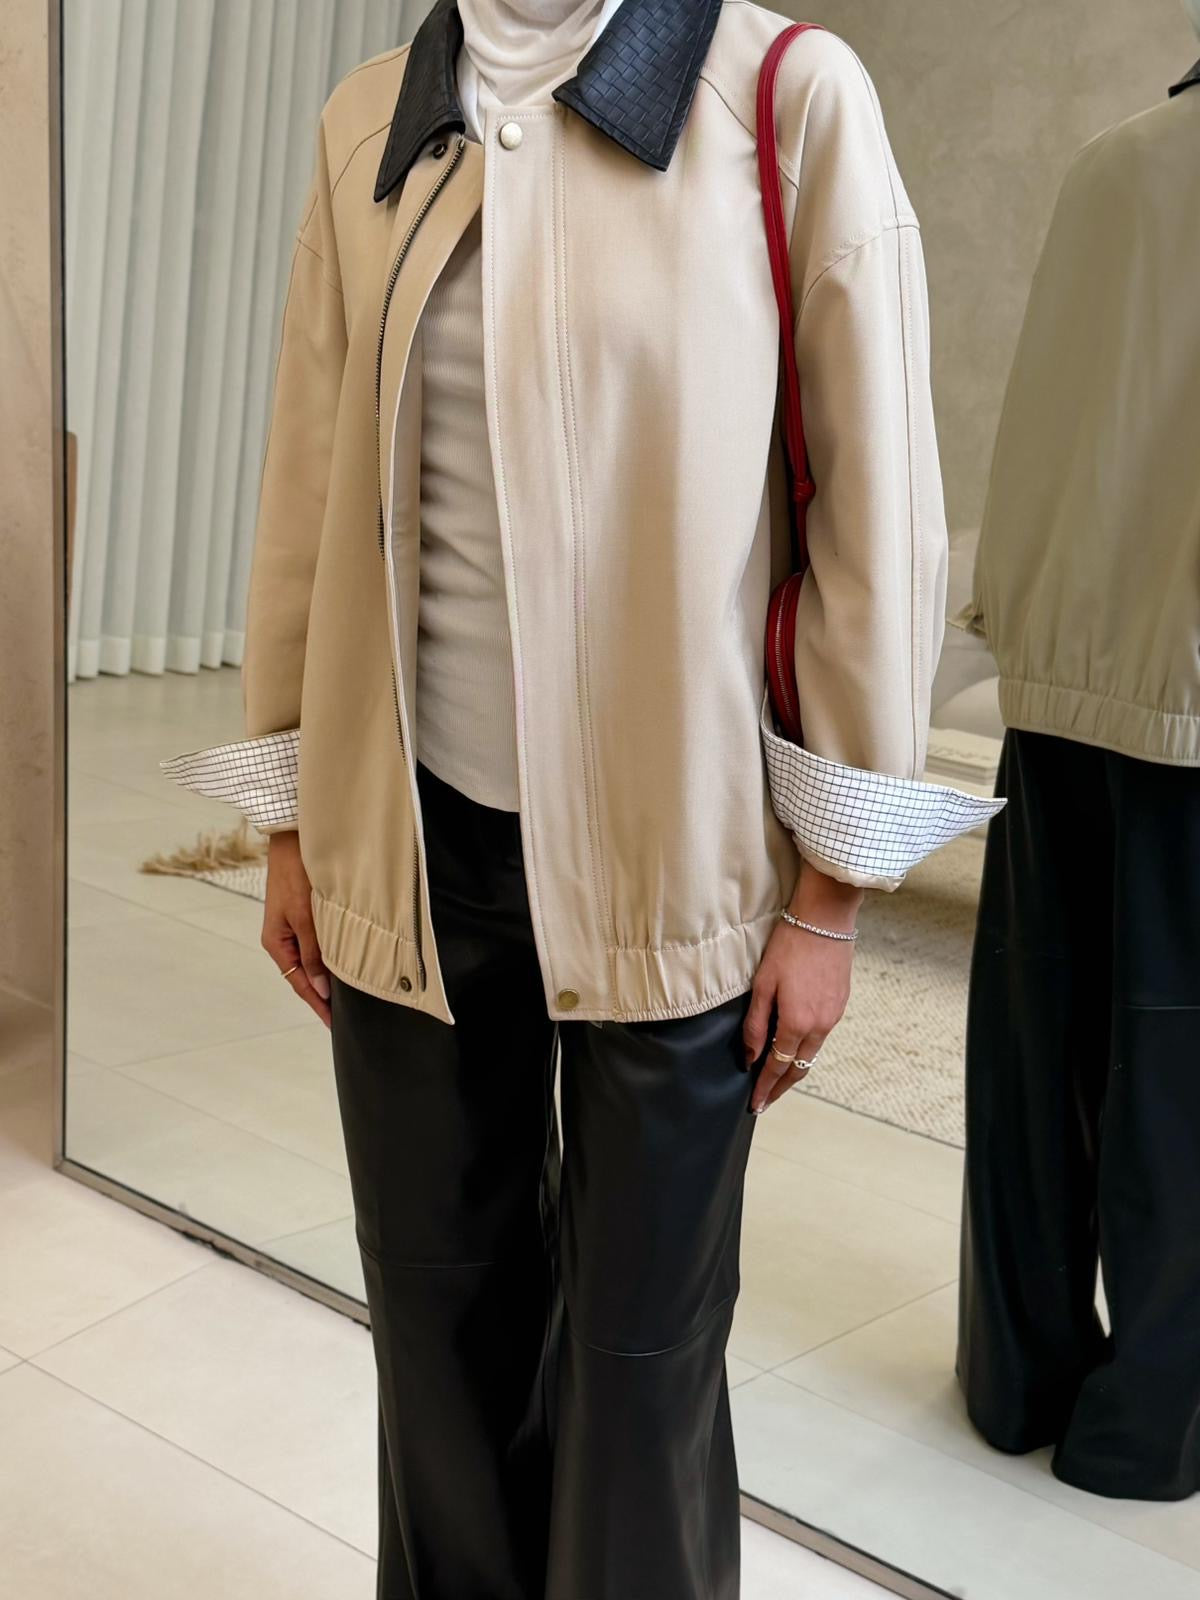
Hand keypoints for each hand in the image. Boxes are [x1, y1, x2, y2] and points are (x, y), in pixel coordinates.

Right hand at [262, 831, 330, 1028]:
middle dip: (323, 996)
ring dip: (328, 977)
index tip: (333, 1024)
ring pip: (313, 960)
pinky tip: (344, 964)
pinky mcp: (305, 915)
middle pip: (305, 975)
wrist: (294, 839)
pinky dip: (330, 957)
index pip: (300, 984)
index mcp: (276, 943)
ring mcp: (294, 927)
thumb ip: (313, 952)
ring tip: (349, 997)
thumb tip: (321, 989)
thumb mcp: (305, 916)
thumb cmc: (296, 873)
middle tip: (346, 1016)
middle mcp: (283, 938)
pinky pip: (318, 944)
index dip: (318, 1005)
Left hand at [742, 860, 861, 1113]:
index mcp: (797, 1022)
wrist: (825, 920)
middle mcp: (820, 1026)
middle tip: (766, 1100)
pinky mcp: (840, 1004)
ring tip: (776, 1077)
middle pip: (799, 1068)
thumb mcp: (763, 984)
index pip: (778, 1066)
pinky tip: (794, 1047)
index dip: (765, 1087)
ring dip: (794, 1068)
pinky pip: (821, 1037)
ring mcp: (833, 1016)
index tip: (755, 1104)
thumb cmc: (789, 947)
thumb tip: (749, 1056)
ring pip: (812, 1054)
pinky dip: (806, 1048)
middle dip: (781, 1087)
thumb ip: (755, 1024)